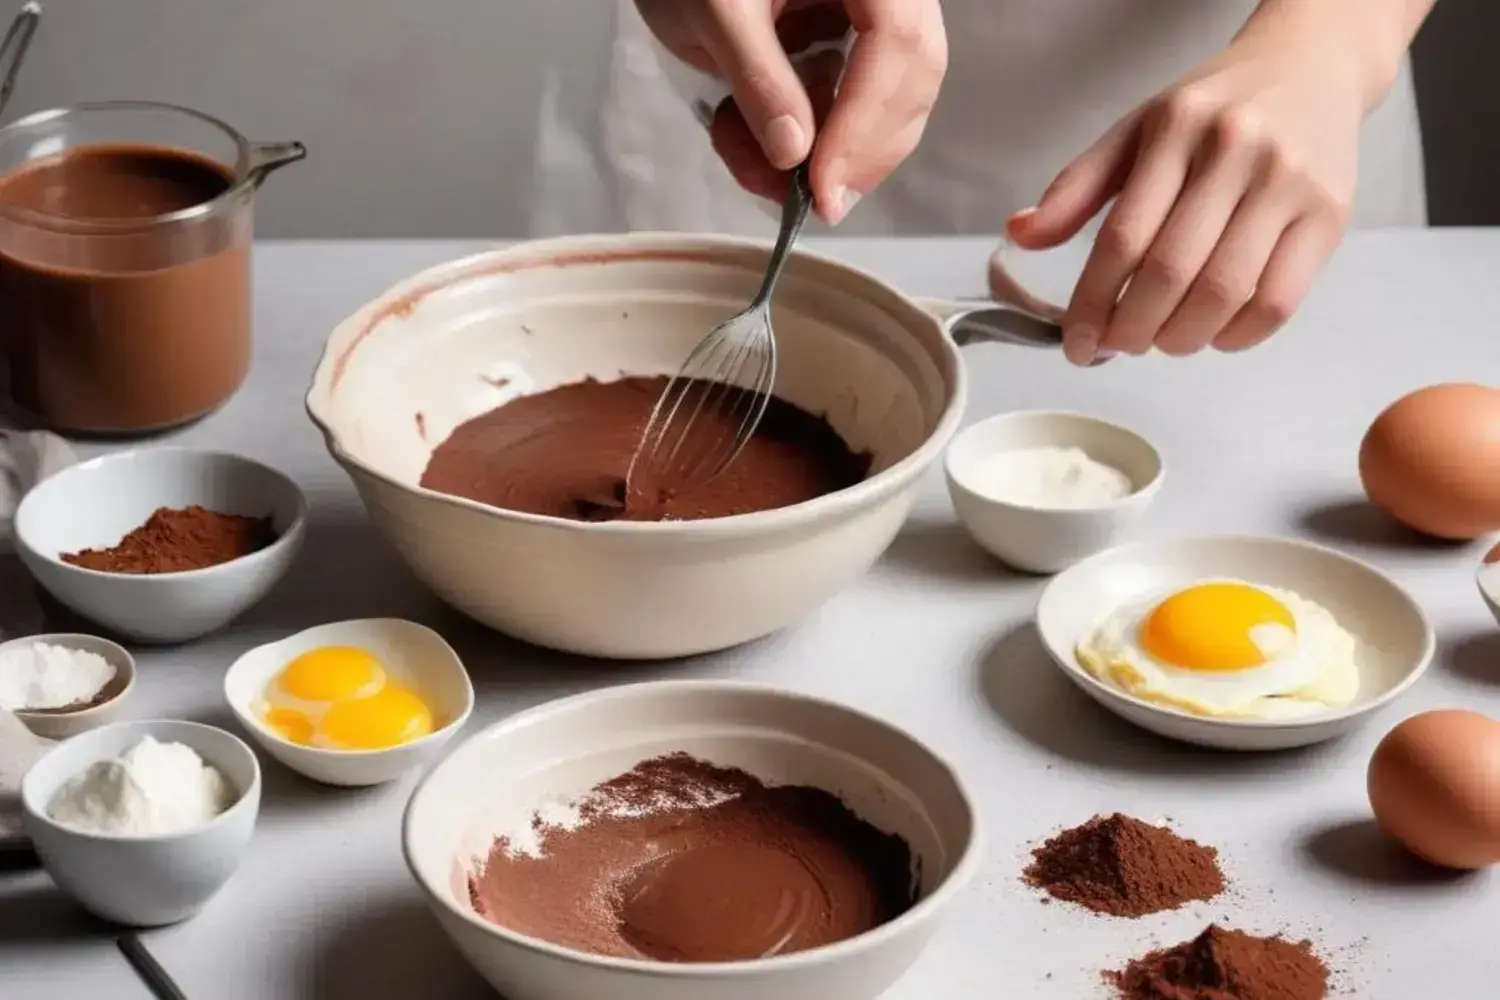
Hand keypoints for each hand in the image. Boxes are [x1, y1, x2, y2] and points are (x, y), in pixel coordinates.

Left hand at [634, 0, 947, 223]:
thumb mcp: (715, 11)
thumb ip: (758, 79)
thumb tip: (794, 154)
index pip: (897, 42)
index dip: (867, 122)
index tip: (824, 188)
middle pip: (910, 76)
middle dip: (863, 149)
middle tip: (818, 204)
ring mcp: (865, 13)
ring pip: (884, 99)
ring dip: (827, 152)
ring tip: (756, 169)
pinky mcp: (839, 39)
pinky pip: (844, 101)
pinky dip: (804, 137)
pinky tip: (748, 142)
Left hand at [1006, 26, 1365, 365]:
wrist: (1310, 68)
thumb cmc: (1211, 110)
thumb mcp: (1135, 131)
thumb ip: (1076, 187)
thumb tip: (1021, 234)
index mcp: (1176, 127)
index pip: (1122, 239)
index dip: (1093, 304)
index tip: (1076, 342)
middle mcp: (1236, 150)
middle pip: (1171, 273)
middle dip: (1132, 329)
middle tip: (1116, 346)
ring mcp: (1289, 183)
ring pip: (1224, 295)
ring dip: (1181, 338)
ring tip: (1161, 340)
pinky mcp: (1330, 215)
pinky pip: (1278, 302)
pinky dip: (1236, 336)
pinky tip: (1213, 332)